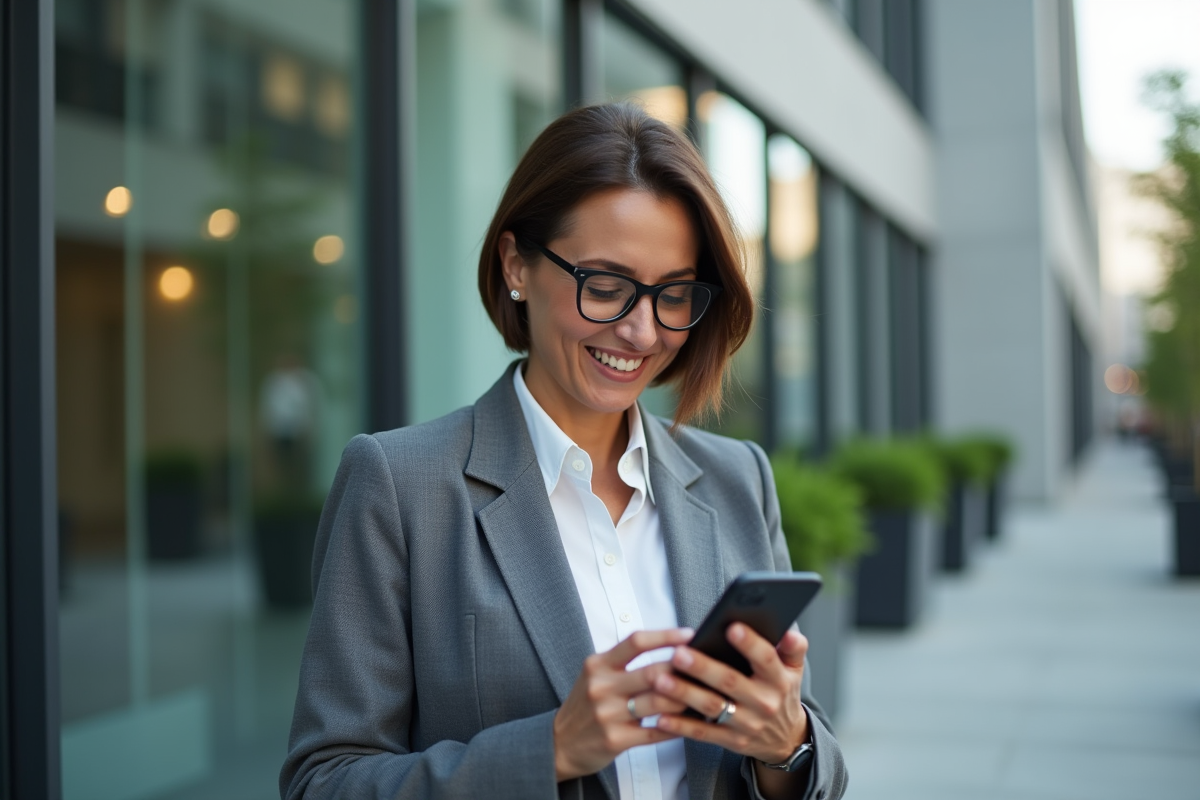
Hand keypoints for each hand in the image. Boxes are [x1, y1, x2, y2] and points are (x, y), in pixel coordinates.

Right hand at [553, 628, 691, 780]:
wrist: (560, 743)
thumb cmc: (586, 705)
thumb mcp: (596, 675)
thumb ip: (625, 662)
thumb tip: (669, 649)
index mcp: (598, 665)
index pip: (635, 642)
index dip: (665, 636)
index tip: (689, 635)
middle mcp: (601, 687)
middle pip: (652, 672)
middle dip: (683, 670)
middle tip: (706, 668)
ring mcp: (608, 714)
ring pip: (658, 703)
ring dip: (685, 699)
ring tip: (703, 694)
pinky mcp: (615, 740)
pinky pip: (655, 732)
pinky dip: (677, 726)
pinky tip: (691, 722)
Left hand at [651, 624, 809, 764]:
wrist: (786, 739)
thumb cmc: (782, 693)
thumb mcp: (794, 671)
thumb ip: (793, 648)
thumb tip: (790, 632)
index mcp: (778, 680)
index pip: (766, 659)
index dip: (750, 644)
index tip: (731, 628)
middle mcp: (763, 702)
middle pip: (731, 682)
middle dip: (703, 668)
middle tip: (679, 653)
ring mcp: (746, 724)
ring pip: (713, 708)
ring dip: (685, 694)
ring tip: (662, 680)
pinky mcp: (731, 741)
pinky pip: (703, 734)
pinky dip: (682, 727)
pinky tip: (662, 717)